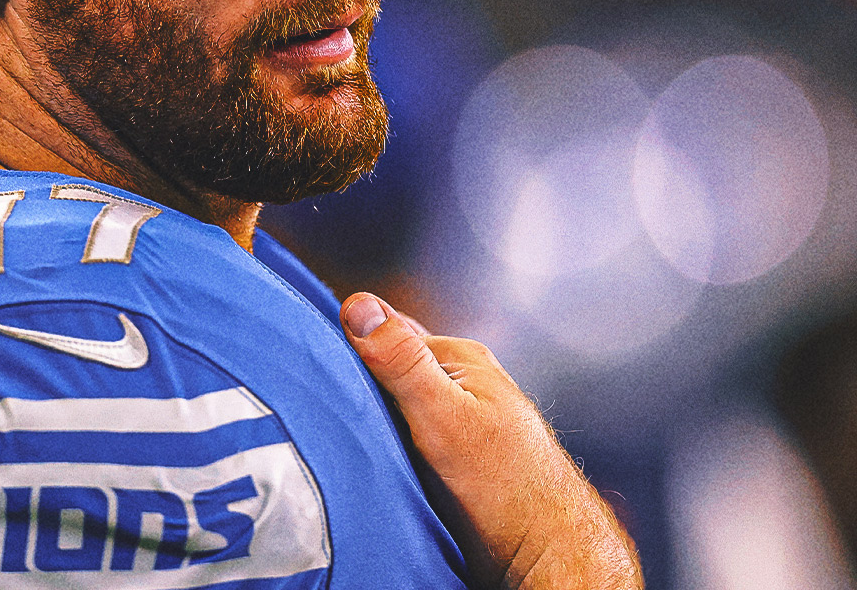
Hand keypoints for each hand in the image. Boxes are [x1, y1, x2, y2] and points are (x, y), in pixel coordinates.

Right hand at [341, 292, 641, 589]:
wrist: (541, 550)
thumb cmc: (505, 484)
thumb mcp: (443, 413)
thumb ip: (402, 361)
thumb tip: (359, 306)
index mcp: (460, 359)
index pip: (385, 336)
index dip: (347, 354)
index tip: (315, 373)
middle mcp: (459, 384)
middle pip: (388, 373)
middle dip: (356, 388)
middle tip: (325, 410)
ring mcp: (455, 421)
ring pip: (392, 409)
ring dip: (369, 422)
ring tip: (345, 437)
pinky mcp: (450, 456)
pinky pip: (401, 440)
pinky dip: (382, 446)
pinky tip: (371, 460)